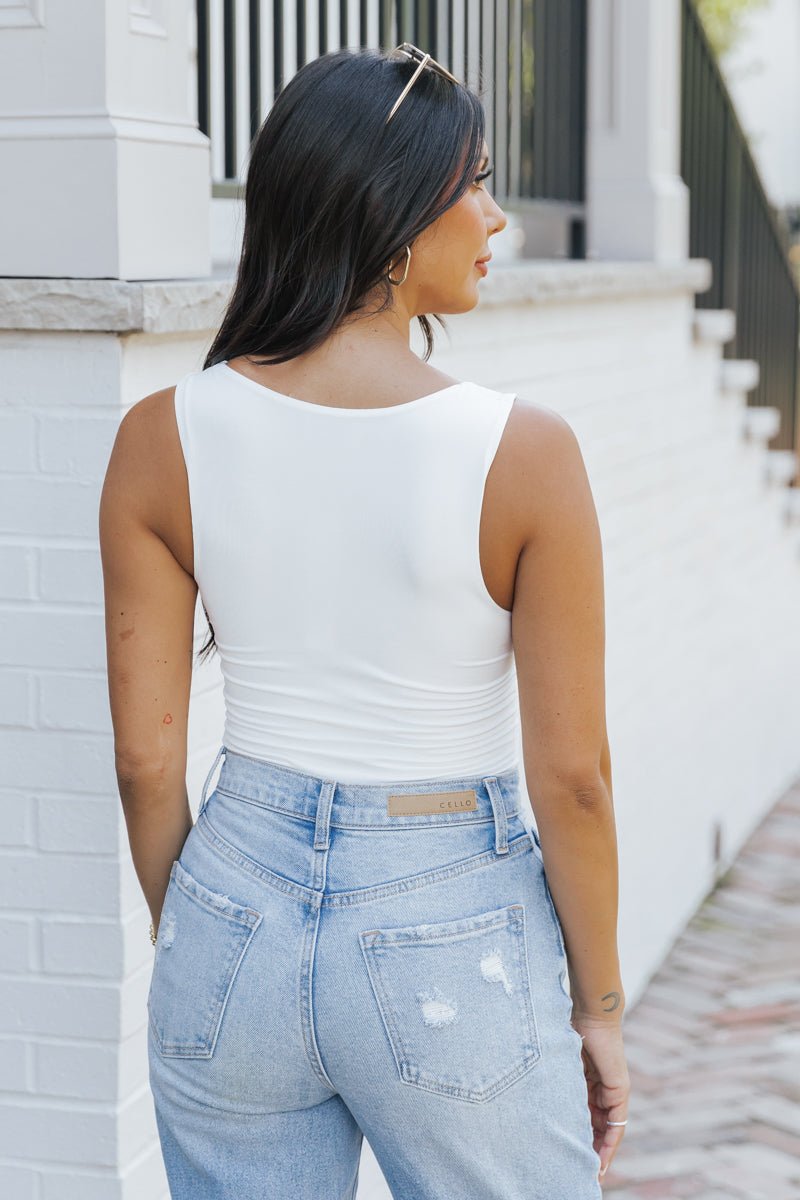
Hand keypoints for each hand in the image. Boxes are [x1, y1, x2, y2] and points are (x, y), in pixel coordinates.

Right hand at [571, 1016, 629, 1181]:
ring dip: (599, 1153)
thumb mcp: (559, 1065)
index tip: (567, 1154)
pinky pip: (616, 1124)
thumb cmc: (569, 1030)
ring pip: (606, 1130)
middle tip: (578, 1173)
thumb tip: (529, 1095)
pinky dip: (609, 1143)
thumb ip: (555, 1081)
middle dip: (588, 1151)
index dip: (577, 1135)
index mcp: (585, 1082)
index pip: (583, 1116)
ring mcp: (612, 1091)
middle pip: (596, 1128)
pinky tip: (601, 1159)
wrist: (591, 1013)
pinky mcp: (620, 1091)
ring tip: (590, 1173)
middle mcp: (601, 1089)